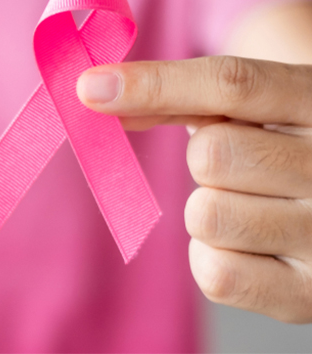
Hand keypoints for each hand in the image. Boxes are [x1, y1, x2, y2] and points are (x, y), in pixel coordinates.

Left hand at [77, 55, 311, 323]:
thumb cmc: (277, 143)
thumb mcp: (248, 108)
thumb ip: (179, 96)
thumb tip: (97, 96)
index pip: (232, 84)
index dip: (154, 84)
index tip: (89, 88)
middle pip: (212, 153)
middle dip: (203, 157)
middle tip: (240, 164)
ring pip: (207, 215)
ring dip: (208, 209)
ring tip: (251, 205)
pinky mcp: (308, 295)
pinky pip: (215, 274)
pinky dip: (212, 257)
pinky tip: (249, 245)